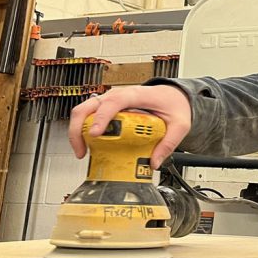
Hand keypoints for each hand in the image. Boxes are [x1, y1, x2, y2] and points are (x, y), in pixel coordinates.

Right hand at [68, 84, 191, 168]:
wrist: (173, 96)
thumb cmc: (173, 104)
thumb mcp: (180, 124)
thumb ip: (169, 143)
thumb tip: (154, 162)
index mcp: (137, 95)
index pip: (114, 101)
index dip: (101, 117)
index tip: (95, 134)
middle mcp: (119, 95)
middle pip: (89, 105)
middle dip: (78, 128)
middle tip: (82, 150)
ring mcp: (110, 100)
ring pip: (83, 110)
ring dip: (78, 131)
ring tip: (83, 152)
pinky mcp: (107, 107)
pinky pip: (88, 116)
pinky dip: (83, 130)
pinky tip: (90, 146)